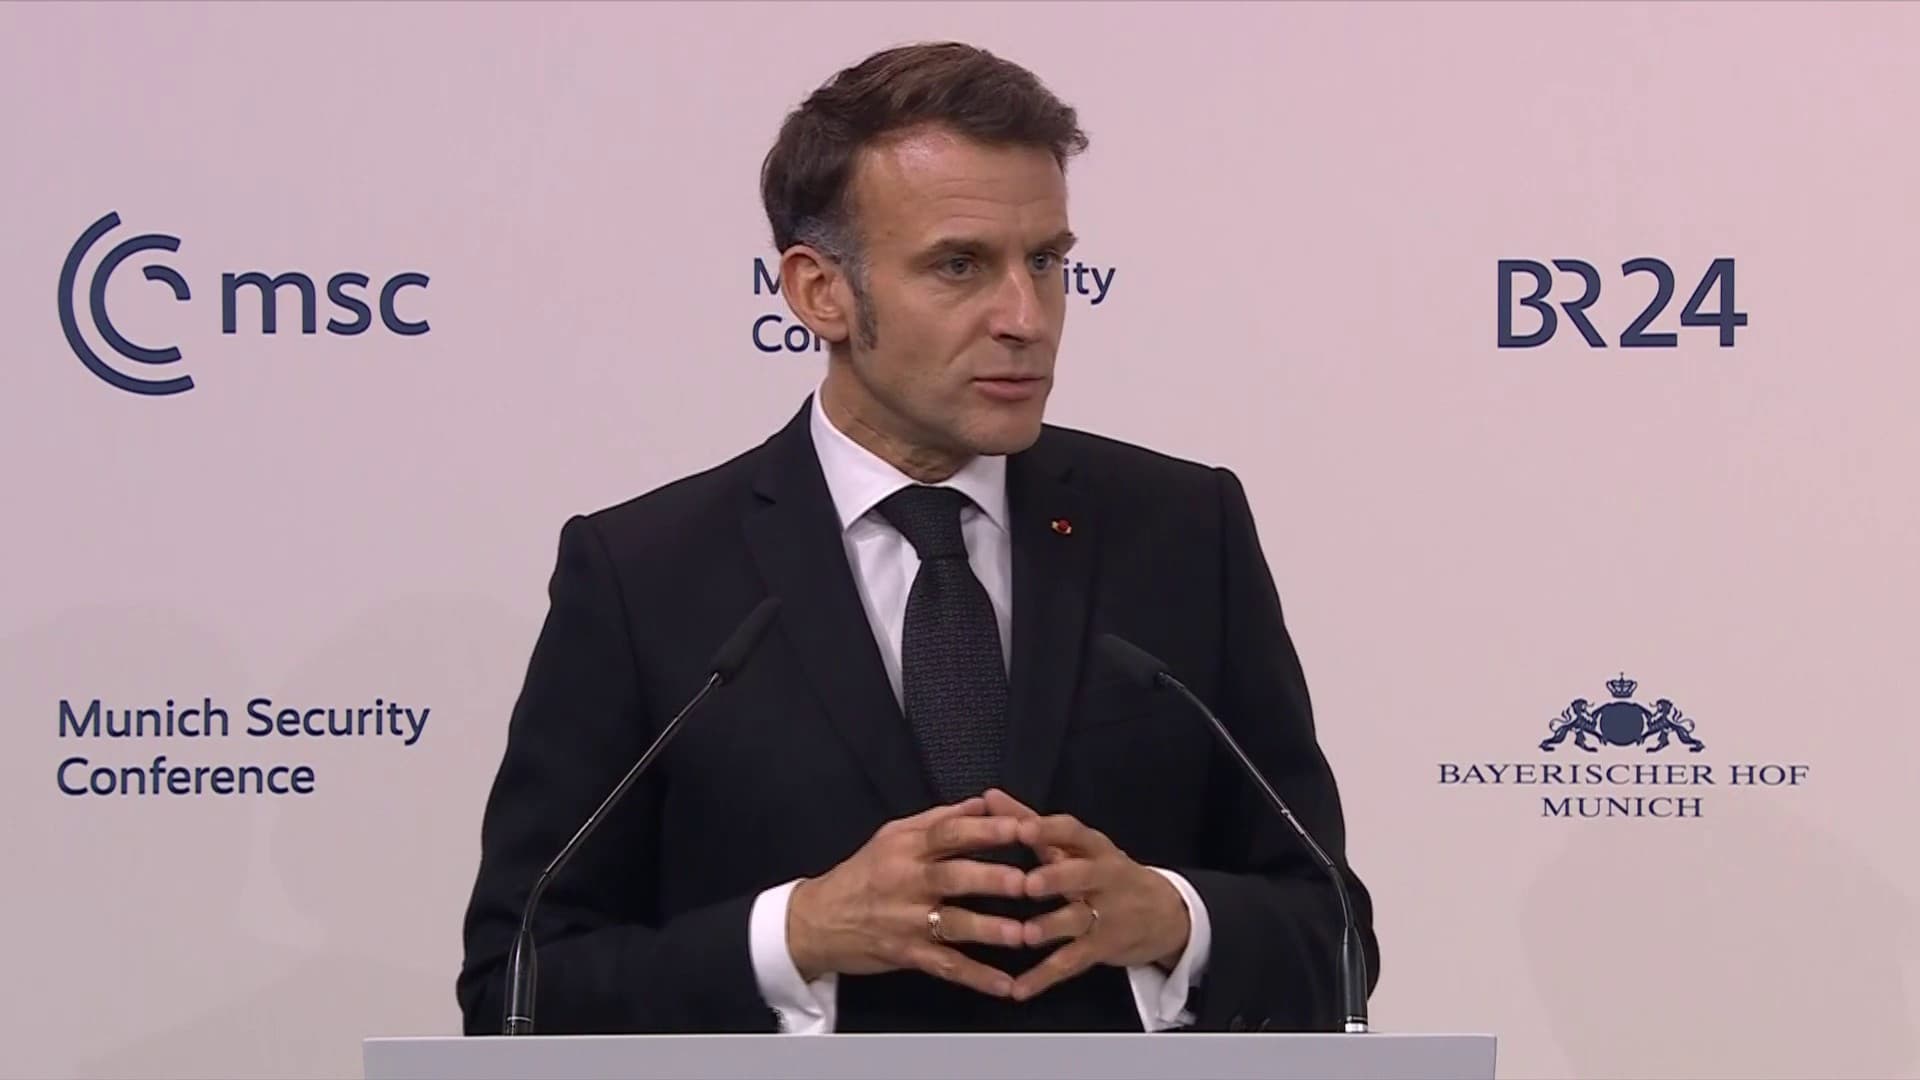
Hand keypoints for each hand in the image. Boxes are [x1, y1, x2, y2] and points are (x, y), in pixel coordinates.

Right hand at [786, 797, 1029, 996]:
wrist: (816, 921)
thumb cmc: (862, 874)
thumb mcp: (892, 837)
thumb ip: (938, 820)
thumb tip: (982, 803)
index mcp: (906, 848)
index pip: (948, 834)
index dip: (984, 830)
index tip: (1020, 826)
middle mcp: (906, 882)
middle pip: (952, 877)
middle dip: (990, 879)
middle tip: (1025, 881)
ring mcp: (907, 922)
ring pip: (952, 925)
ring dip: (988, 930)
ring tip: (1022, 934)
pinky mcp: (906, 955)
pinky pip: (945, 967)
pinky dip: (977, 978)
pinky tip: (1006, 985)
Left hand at [981, 790, 1191, 1002]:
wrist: (1166, 913)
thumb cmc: (1105, 872)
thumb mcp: (1076, 846)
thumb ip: (1030, 821)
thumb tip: (988, 797)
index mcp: (1094, 847)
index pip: (1074, 831)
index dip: (1048, 829)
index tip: (1022, 828)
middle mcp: (1103, 877)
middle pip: (1082, 874)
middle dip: (1056, 878)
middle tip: (1028, 883)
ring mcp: (1106, 915)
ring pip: (1079, 920)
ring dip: (1052, 927)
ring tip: (1026, 935)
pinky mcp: (1103, 948)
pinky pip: (1072, 961)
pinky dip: (1045, 976)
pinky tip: (1019, 989)